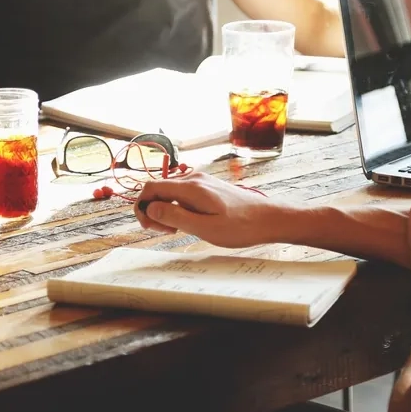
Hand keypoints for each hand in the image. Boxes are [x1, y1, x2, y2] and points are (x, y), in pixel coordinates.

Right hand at [134, 172, 276, 248]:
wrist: (269, 219)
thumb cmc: (240, 227)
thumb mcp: (205, 228)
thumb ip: (175, 217)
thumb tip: (149, 208)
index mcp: (190, 187)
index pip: (151, 188)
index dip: (142, 207)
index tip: (150, 227)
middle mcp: (193, 179)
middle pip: (158, 189)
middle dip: (154, 211)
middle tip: (167, 232)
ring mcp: (201, 181)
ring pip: (169, 193)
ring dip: (166, 211)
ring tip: (180, 230)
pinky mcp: (207, 187)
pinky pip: (182, 194)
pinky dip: (178, 208)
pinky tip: (190, 222)